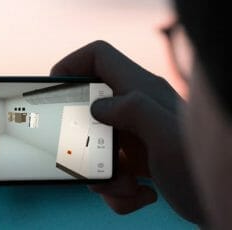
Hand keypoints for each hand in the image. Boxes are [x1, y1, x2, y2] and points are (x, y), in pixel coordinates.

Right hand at [51, 41, 201, 222]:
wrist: (228, 206)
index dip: (72, 65)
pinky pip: (110, 176)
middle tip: (92, 161)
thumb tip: (98, 106)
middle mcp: (138, 110)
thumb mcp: (167, 136)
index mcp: (141, 92)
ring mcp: (138, 138)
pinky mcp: (140, 164)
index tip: (56, 91)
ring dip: (102, 177)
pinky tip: (143, 195)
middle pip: (87, 112)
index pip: (98, 57)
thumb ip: (134, 110)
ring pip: (94, 150)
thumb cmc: (203, 170)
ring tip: (129, 187)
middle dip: (81, 143)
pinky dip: (118, 193)